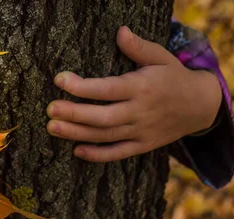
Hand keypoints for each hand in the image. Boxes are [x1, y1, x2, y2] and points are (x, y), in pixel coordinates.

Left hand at [46, 26, 222, 161]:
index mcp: (142, 87)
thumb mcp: (160, 58)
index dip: (82, 87)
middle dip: (74, 114)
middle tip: (50, 109)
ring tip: (52, 127)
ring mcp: (141, 131)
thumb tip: (120, 32)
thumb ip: (138, 48)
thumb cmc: (173, 77)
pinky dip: (98, 155)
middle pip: (102, 117)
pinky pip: (118, 153)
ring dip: (77, 133)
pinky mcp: (142, 145)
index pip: (107, 89)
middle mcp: (140, 111)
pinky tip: (77, 151)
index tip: (59, 80)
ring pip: (105, 136)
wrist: (200, 106)